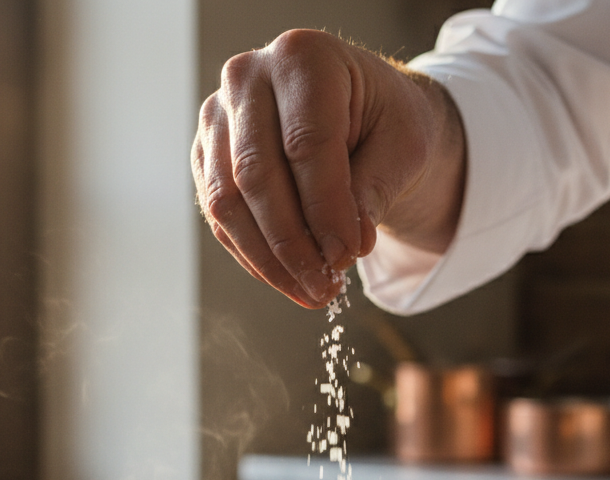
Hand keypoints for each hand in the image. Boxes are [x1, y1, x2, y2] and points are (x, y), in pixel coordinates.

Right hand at [192, 29, 464, 307]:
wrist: (360, 108)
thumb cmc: (385, 119)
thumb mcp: (403, 146)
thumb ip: (372, 190)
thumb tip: (344, 248)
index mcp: (303, 57)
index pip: (306, 144)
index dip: (325, 209)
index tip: (347, 257)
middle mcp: (248, 76)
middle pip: (256, 175)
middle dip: (292, 244)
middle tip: (325, 288)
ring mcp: (218, 114)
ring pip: (227, 201)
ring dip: (268, 259)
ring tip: (309, 293)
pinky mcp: (206, 152)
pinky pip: (218, 214)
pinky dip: (252, 254)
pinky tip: (286, 279)